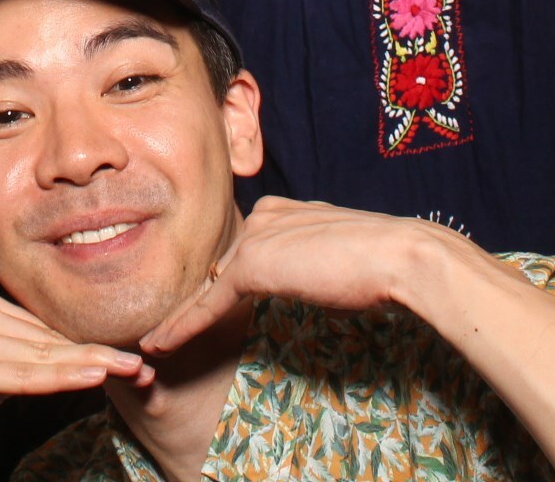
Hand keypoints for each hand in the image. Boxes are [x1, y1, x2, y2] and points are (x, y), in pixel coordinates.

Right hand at [0, 290, 149, 479]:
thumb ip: (17, 365)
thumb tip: (68, 364)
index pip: (44, 330)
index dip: (88, 347)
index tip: (132, 358)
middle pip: (47, 339)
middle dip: (99, 354)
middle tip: (146, 366)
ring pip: (40, 355)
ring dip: (91, 365)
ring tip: (135, 372)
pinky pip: (21, 373)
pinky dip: (62, 376)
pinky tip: (95, 376)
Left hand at [141, 196, 422, 353]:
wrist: (398, 257)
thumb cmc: (380, 264)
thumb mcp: (333, 258)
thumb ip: (305, 263)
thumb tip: (299, 281)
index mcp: (282, 210)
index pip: (241, 251)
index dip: (221, 282)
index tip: (204, 303)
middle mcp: (263, 216)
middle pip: (218, 267)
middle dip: (195, 299)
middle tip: (166, 330)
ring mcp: (255, 238)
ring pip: (207, 286)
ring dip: (181, 316)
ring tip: (155, 340)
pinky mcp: (251, 265)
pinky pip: (208, 304)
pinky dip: (181, 327)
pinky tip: (159, 344)